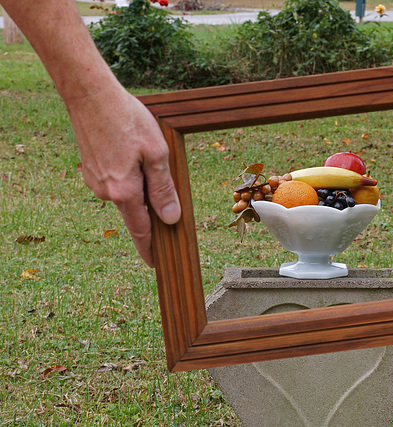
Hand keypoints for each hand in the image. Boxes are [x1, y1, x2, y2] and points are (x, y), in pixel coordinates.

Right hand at [66, 86, 180, 266]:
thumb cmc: (127, 120)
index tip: (156, 263)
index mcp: (124, 192)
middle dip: (150, 206)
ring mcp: (95, 180)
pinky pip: (115, 180)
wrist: (89, 94)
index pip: (140, 231)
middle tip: (163, 185)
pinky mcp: (91, 168)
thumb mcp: (156, 154)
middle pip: (135, 210)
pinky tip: (132, 152)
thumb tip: (170, 218)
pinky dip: (128, 174)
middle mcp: (105, 192)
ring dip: (139, 184)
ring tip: (145, 154)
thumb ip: (163, 189)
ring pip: (126, 193)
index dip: (149, 249)